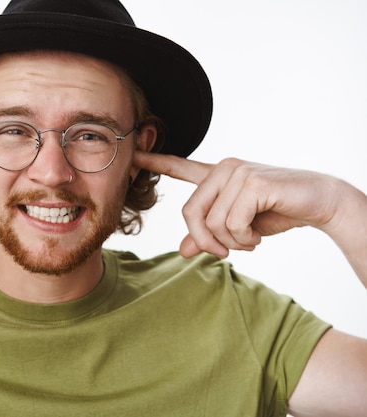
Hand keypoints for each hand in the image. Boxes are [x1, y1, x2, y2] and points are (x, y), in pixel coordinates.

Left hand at [134, 152, 347, 257]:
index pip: (180, 167)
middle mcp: (223, 169)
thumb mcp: (238, 228)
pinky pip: (232, 223)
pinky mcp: (251, 182)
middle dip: (207, 241)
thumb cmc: (278, 212)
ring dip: (233, 243)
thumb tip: (183, 250)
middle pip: (190, 213)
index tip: (133, 155)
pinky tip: (259, 235)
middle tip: (227, 252)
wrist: (319, 203)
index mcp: (217, 176)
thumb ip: (209, 236)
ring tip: (251, 238)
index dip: (156, 163)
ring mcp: (237, 173)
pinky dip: (244, 238)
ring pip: (213, 223)